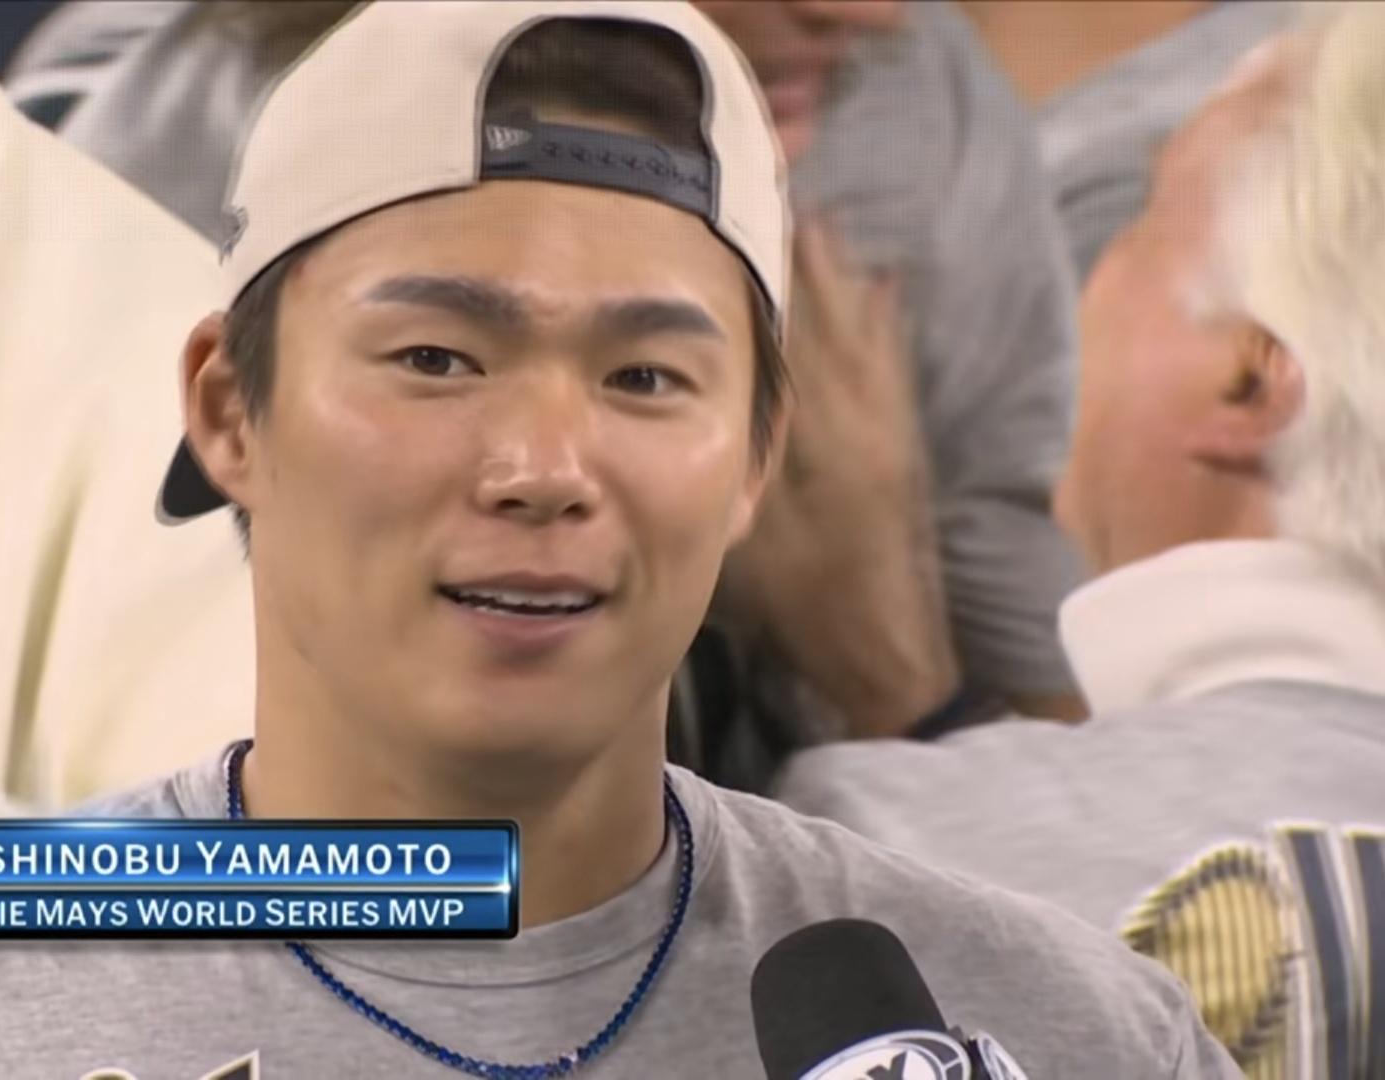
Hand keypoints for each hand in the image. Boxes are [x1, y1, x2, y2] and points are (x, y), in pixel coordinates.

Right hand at [713, 221, 958, 736]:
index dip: (760, 276)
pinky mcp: (901, 444)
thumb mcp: (739, 535)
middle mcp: (852, 413)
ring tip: (820, 221)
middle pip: (826, 314)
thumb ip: (712, 466)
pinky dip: (882, 319)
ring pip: (858, 330)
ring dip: (838, 278)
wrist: (885, 640)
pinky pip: (890, 362)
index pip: (784, 332)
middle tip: (779, 195)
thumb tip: (661, 416)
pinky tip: (884, 287)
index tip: (736, 223)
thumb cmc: (803, 598)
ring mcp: (882, 427)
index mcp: (810, 431)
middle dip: (802, 256)